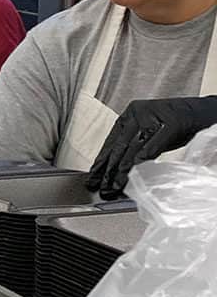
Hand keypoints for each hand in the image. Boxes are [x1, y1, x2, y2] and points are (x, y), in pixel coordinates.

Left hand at [87, 96, 216, 198]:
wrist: (201, 112)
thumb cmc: (174, 123)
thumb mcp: (149, 133)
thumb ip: (134, 145)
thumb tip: (117, 166)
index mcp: (130, 114)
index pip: (112, 139)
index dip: (102, 158)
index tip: (94, 172)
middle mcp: (138, 113)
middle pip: (119, 144)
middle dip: (108, 168)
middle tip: (100, 184)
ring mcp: (154, 116)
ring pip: (133, 146)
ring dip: (123, 168)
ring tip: (115, 184)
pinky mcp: (171, 124)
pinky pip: (154, 142)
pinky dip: (144, 156)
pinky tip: (136, 169)